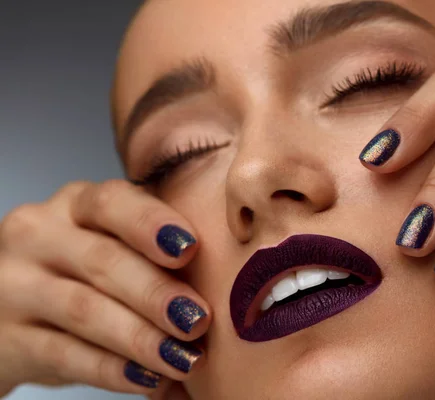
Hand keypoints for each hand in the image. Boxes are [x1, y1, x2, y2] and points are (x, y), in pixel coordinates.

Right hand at [0, 180, 209, 396]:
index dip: (152, 224)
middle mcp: (38, 234)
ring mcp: (13, 285)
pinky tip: (148, 378)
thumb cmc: (81, 270)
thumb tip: (226, 286)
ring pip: (84, 309)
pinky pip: (63, 354)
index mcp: (74, 204)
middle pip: (103, 260)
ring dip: (141, 337)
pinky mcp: (3, 337)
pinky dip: (112, 369)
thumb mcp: (109, 245)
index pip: (112, 201)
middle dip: (156, 292)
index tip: (190, 249)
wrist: (6, 307)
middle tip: (198, 319)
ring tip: (183, 357)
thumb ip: (154, 254)